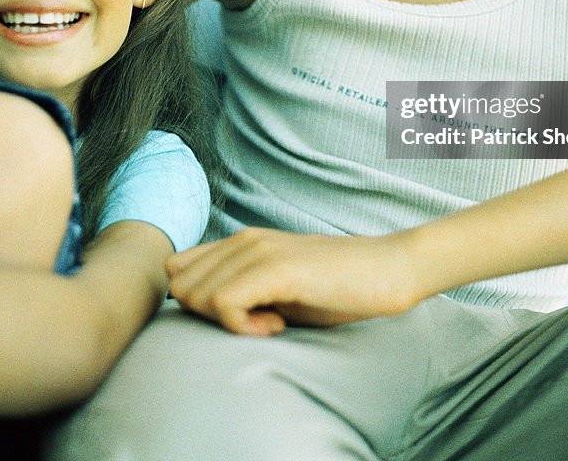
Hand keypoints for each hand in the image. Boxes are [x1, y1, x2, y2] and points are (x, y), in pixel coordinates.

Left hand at [165, 228, 420, 335]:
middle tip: (252, 322)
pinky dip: (242, 327)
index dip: (195, 302)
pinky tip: (277, 327)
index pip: (178, 268)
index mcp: (242, 241)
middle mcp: (244, 239)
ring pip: (195, 294)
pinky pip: (223, 304)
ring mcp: (259, 251)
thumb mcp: (279, 289)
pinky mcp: (276, 269)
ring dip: (225, 321)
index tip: (234, 315)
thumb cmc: (338, 286)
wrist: (389, 270)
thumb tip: (202, 308)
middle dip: (204, 314)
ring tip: (270, 323)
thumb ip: (243, 289)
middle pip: (180, 285)